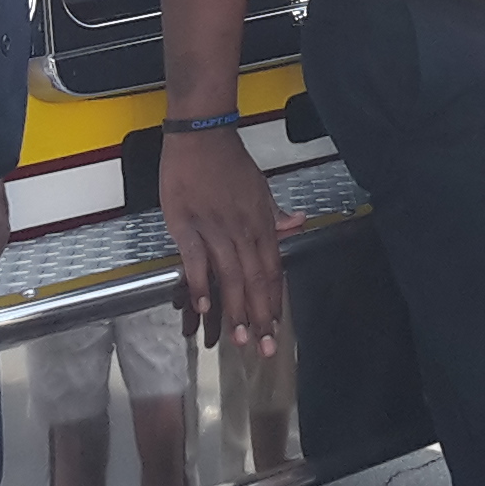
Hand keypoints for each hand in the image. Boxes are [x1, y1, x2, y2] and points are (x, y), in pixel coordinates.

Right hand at [158, 125, 303, 355]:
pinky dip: (201, 284)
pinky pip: (196, 260)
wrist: (200, 137)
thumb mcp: (260, 187)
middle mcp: (242, 230)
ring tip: (238, 338)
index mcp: (260, 223)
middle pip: (254, 280)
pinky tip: (204, 307)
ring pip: (229, 276)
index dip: (273, 301)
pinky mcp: (186, 225)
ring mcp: (214, 229)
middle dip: (259, 316)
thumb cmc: (230, 162)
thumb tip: (298, 223)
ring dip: (234, 310)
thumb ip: (276, 213)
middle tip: (263, 348)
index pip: (271, 270)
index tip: (275, 327)